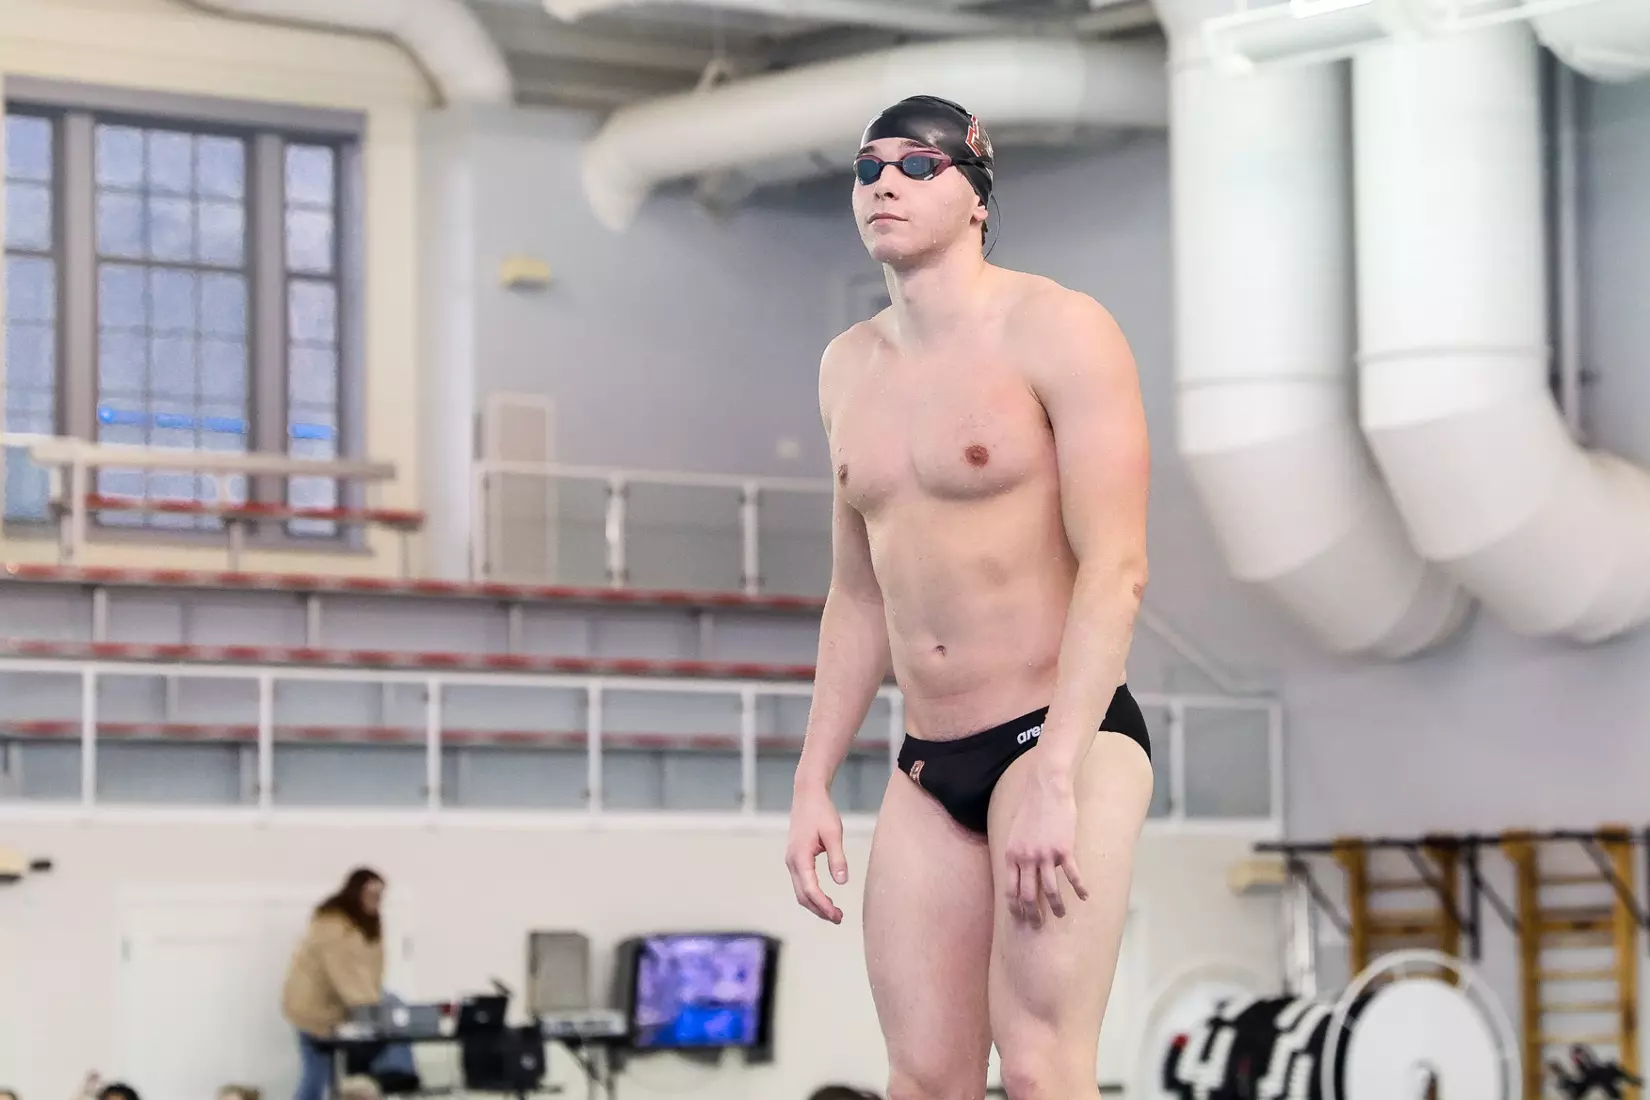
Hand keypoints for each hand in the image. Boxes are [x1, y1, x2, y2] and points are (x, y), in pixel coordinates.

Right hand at [785, 784, 848, 923]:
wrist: (807, 795)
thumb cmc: (821, 812)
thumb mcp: (834, 834)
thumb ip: (837, 859)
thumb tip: (842, 882)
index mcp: (800, 857)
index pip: (810, 889)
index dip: (823, 906)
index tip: (837, 916)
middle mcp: (792, 862)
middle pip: (802, 896)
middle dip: (819, 910)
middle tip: (839, 919)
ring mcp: (792, 861)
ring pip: (800, 891)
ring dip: (815, 904)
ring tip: (834, 913)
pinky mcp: (795, 858)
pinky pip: (801, 883)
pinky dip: (812, 894)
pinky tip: (825, 898)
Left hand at [1002, 765, 1087, 924]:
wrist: (1046, 789)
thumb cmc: (1031, 809)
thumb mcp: (1015, 832)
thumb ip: (1017, 852)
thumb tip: (1019, 869)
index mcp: (1012, 855)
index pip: (1010, 889)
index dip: (1015, 907)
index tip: (1020, 918)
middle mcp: (1026, 858)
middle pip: (1028, 895)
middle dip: (1032, 914)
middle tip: (1038, 925)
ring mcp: (1045, 855)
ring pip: (1050, 890)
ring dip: (1056, 906)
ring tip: (1061, 914)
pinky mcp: (1064, 849)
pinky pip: (1072, 876)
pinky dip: (1079, 888)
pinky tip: (1084, 896)